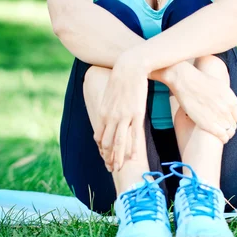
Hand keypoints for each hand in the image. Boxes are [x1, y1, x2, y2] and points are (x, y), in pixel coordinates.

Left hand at [93, 56, 148, 172]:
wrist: (130, 67)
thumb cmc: (120, 80)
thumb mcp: (109, 95)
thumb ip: (107, 108)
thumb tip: (106, 116)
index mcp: (103, 113)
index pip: (100, 137)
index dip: (102, 150)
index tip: (105, 159)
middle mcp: (111, 117)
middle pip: (108, 143)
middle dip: (109, 158)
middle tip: (111, 169)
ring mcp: (124, 116)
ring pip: (119, 142)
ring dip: (119, 157)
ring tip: (120, 168)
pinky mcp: (136, 114)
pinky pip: (134, 134)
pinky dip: (133, 147)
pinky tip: (133, 156)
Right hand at [170, 63, 236, 142]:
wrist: (186, 81)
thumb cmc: (200, 81)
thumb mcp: (220, 86)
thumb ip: (227, 97)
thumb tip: (228, 104)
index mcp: (231, 100)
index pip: (236, 117)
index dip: (231, 120)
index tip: (226, 122)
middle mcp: (227, 109)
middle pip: (233, 125)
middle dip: (229, 128)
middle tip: (223, 129)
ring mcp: (218, 117)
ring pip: (229, 132)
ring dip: (227, 134)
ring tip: (222, 136)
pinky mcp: (208, 124)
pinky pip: (221, 135)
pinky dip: (223, 138)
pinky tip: (220, 139)